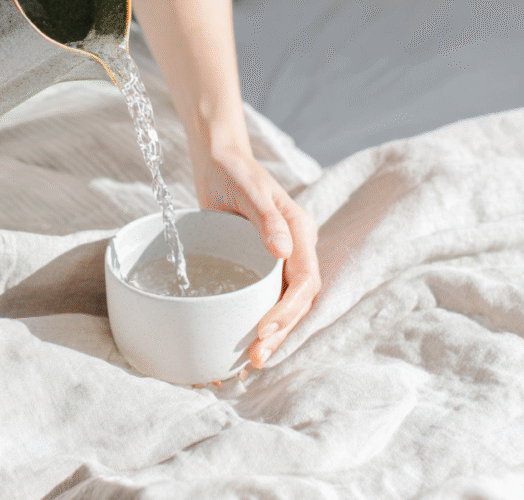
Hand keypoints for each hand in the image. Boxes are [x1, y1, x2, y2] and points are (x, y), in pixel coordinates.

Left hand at [195, 142, 320, 371]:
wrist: (218, 161)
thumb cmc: (233, 171)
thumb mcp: (248, 191)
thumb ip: (267, 218)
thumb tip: (283, 250)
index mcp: (300, 231)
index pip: (305, 281)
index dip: (288, 310)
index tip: (264, 329)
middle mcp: (295, 248)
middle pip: (298, 299)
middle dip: (282, 332)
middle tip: (256, 358)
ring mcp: (279, 257)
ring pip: (283, 302)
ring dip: (273, 333)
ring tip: (250, 361)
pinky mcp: (260, 263)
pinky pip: (265, 296)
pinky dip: (257, 319)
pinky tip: (241, 342)